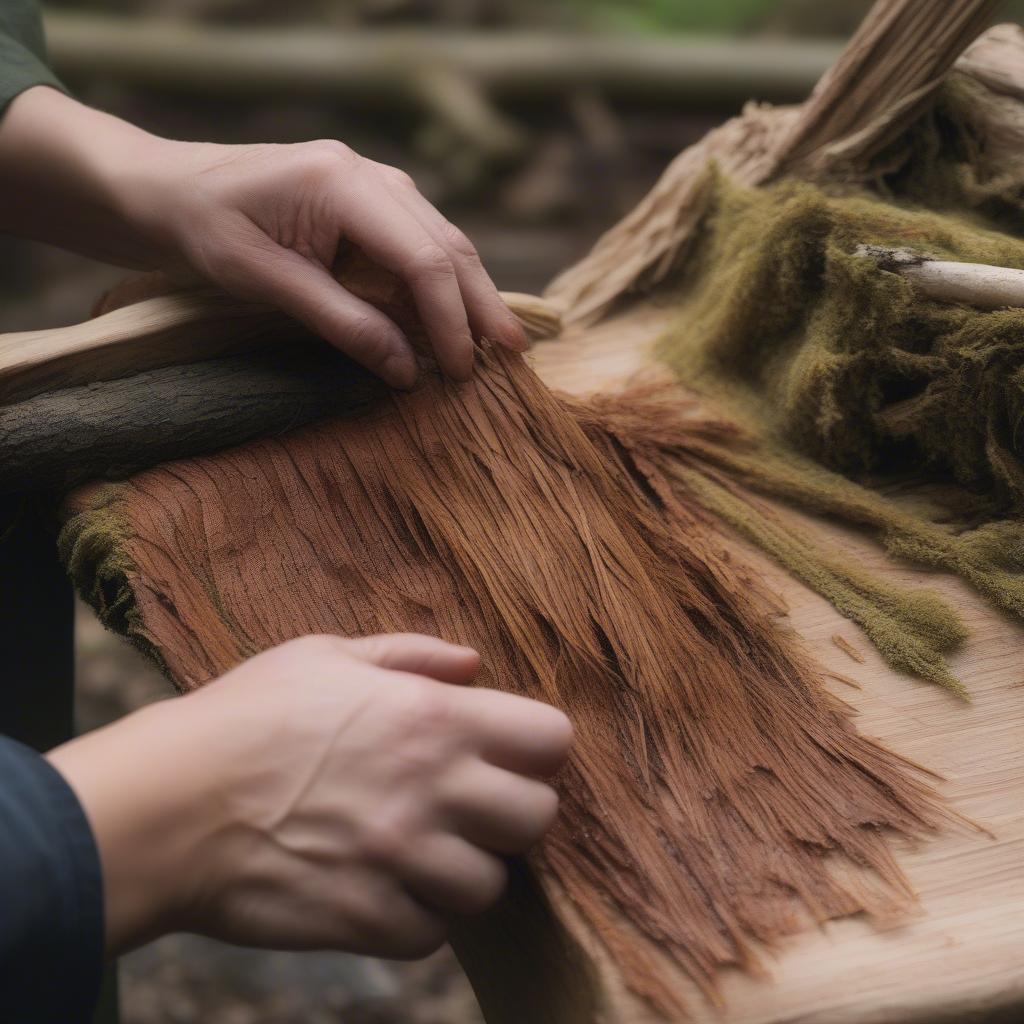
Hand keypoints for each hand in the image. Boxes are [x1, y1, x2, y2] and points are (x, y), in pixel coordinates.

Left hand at [0, 87, 527, 386]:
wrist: (169, 192)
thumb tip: (405, 371)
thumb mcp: (267, 282)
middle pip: (448, 246)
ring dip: (468, 297)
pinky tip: (453, 321)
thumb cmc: (206, 231)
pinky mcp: (370, 205)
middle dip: (480, 306)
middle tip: (511, 358)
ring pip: (443, 245)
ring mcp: (375, 186)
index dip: (449, 320)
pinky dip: (439, 289)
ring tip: (496, 344)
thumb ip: (341, 323)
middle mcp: (371, 176)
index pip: (423, 258)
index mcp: (343, 185)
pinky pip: (419, 248)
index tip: (457, 372)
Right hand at [47, 634, 571, 959]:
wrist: (168, 803)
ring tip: (422, 852)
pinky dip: (417, 917)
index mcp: (433, 716)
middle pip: (539, 817)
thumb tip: (474, 662)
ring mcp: (403, 859)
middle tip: (470, 807)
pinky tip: (383, 888)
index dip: (537, 747)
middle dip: (513, 812)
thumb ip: (412, 653)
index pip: (551, 740)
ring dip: (463, 871)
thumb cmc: (246, 715)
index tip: (509, 753)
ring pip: (491, 886)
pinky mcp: (367, 917)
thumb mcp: (326, 654)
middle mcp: (433, 788)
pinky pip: (432, 934)